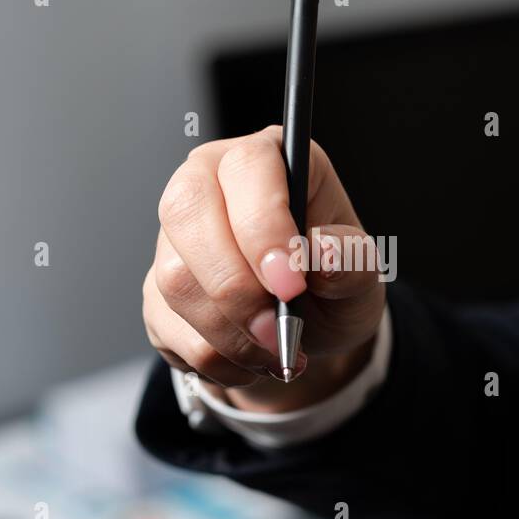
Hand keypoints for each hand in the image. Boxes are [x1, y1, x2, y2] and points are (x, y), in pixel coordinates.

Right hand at [143, 126, 385, 412]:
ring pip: (176, 279)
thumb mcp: (361, 273)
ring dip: (230, 333)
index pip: (246, 167)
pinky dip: (216, 358)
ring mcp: (173, 236)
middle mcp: (209, 183)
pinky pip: (170, 326)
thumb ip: (349, 260)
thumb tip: (322, 250)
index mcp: (266, 158)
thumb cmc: (334, 282)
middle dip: (235, 288)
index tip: (291, 284)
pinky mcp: (157, 288)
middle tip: (279, 333)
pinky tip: (250, 361)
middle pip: (187, 214)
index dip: (263, 226)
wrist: (311, 327)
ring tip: (276, 353)